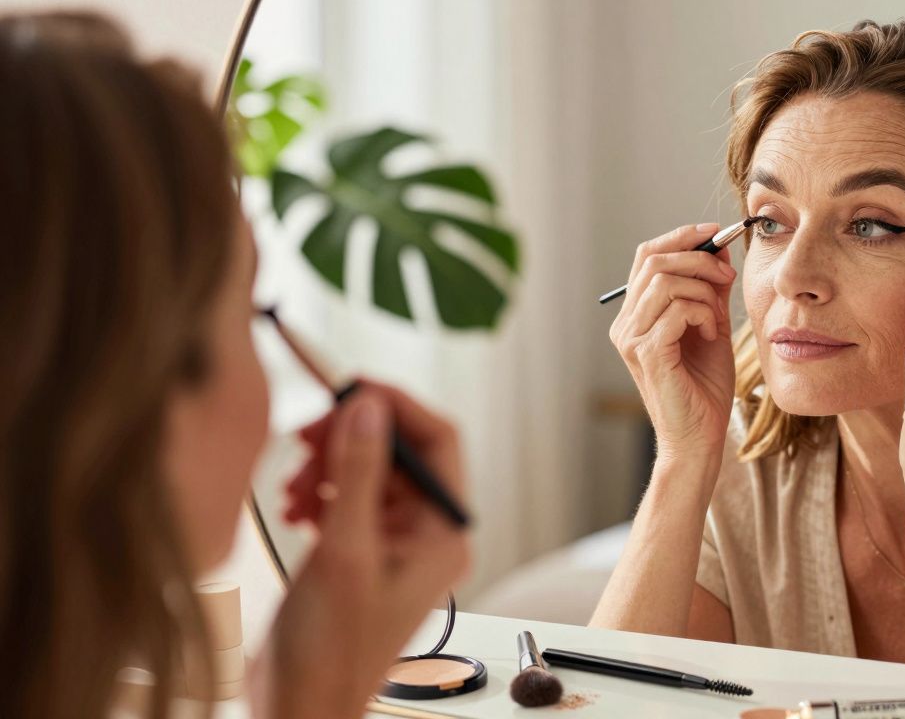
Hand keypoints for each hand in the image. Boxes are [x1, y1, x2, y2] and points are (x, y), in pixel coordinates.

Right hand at [251, 382, 469, 718]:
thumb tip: (369, 407)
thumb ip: (356, 474)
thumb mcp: (343, 552)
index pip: (438, 442)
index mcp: (443, 534)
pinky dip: (319, 493)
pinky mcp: (363, 552)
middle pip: (398, 452)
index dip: (395, 406)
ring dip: (327, 466)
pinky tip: (292, 508)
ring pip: (367, 472)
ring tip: (292, 487)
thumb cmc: (330, 650)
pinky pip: (347, 498)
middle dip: (349, 438)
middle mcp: (427, 534)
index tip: (349, 386)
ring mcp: (395, 543)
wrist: (300, 704)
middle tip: (305, 437)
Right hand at [609, 223, 736, 461]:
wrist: (700, 438)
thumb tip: (717, 248)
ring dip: (703, 291)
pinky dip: (703, 313)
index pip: (648, 256)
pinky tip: (712, 333)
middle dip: (699, 260)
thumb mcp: (712, 325)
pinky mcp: (646, 353)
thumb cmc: (704, 388)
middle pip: (654, 261)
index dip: (681, 237)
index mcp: (636, 314)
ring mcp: (631, 338)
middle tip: (727, 276)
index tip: (715, 235)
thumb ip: (711, 289)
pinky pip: (676, 309)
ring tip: (718, 316)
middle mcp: (625, 324)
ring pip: (665, 282)